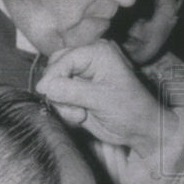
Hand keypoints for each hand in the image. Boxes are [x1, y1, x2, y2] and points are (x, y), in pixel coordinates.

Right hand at [37, 40, 169, 156]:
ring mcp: (82, 77)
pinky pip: (59, 99)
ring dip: (63, 103)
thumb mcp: (100, 99)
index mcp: (97, 52)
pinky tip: (82, 116)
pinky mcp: (78, 92)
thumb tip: (43, 87)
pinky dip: (66, 110)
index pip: (64, 58)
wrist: (140, 130)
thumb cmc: (130, 110)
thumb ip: (70, 91)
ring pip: (54, 85)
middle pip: (55, 68)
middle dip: (58, 90)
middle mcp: (88, 60)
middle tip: (74, 106)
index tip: (45, 92)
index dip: (53, 75)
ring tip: (82, 113)